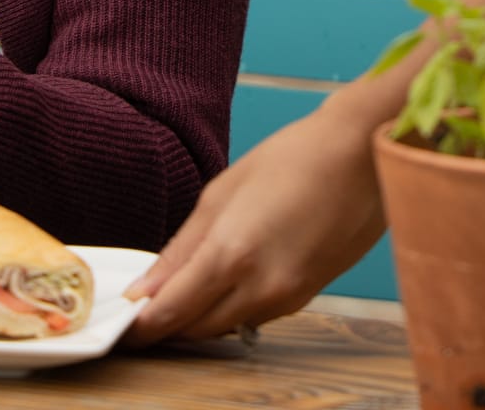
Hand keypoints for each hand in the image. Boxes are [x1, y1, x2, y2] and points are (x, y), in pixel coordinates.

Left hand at [125, 97, 387, 342]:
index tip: (122, 323)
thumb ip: (183, 246)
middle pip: (196, 329)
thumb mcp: (224, 192)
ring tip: (187, 286)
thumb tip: (149, 286)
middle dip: (168, 323)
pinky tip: (231, 278)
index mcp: (232, 254)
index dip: (140, 326)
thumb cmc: (296, 157)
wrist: (363, 154)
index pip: (171, 313)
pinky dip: (234, 306)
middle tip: (148, 305)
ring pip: (227, 326)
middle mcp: (260, 287)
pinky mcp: (306, 297)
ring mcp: (288, 297)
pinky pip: (256, 315)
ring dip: (201, 315)